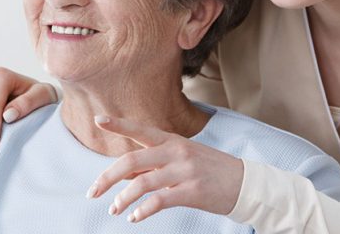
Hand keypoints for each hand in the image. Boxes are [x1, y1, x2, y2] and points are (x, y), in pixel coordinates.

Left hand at [86, 116, 242, 222]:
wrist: (247, 183)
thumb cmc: (210, 170)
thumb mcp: (182, 160)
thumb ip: (153, 166)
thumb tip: (125, 176)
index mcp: (172, 141)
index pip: (141, 130)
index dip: (119, 124)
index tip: (98, 120)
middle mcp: (176, 152)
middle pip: (132, 161)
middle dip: (107, 178)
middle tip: (92, 192)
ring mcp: (185, 171)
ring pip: (142, 184)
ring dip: (123, 199)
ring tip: (114, 210)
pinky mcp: (193, 191)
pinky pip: (159, 201)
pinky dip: (143, 211)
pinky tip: (134, 217)